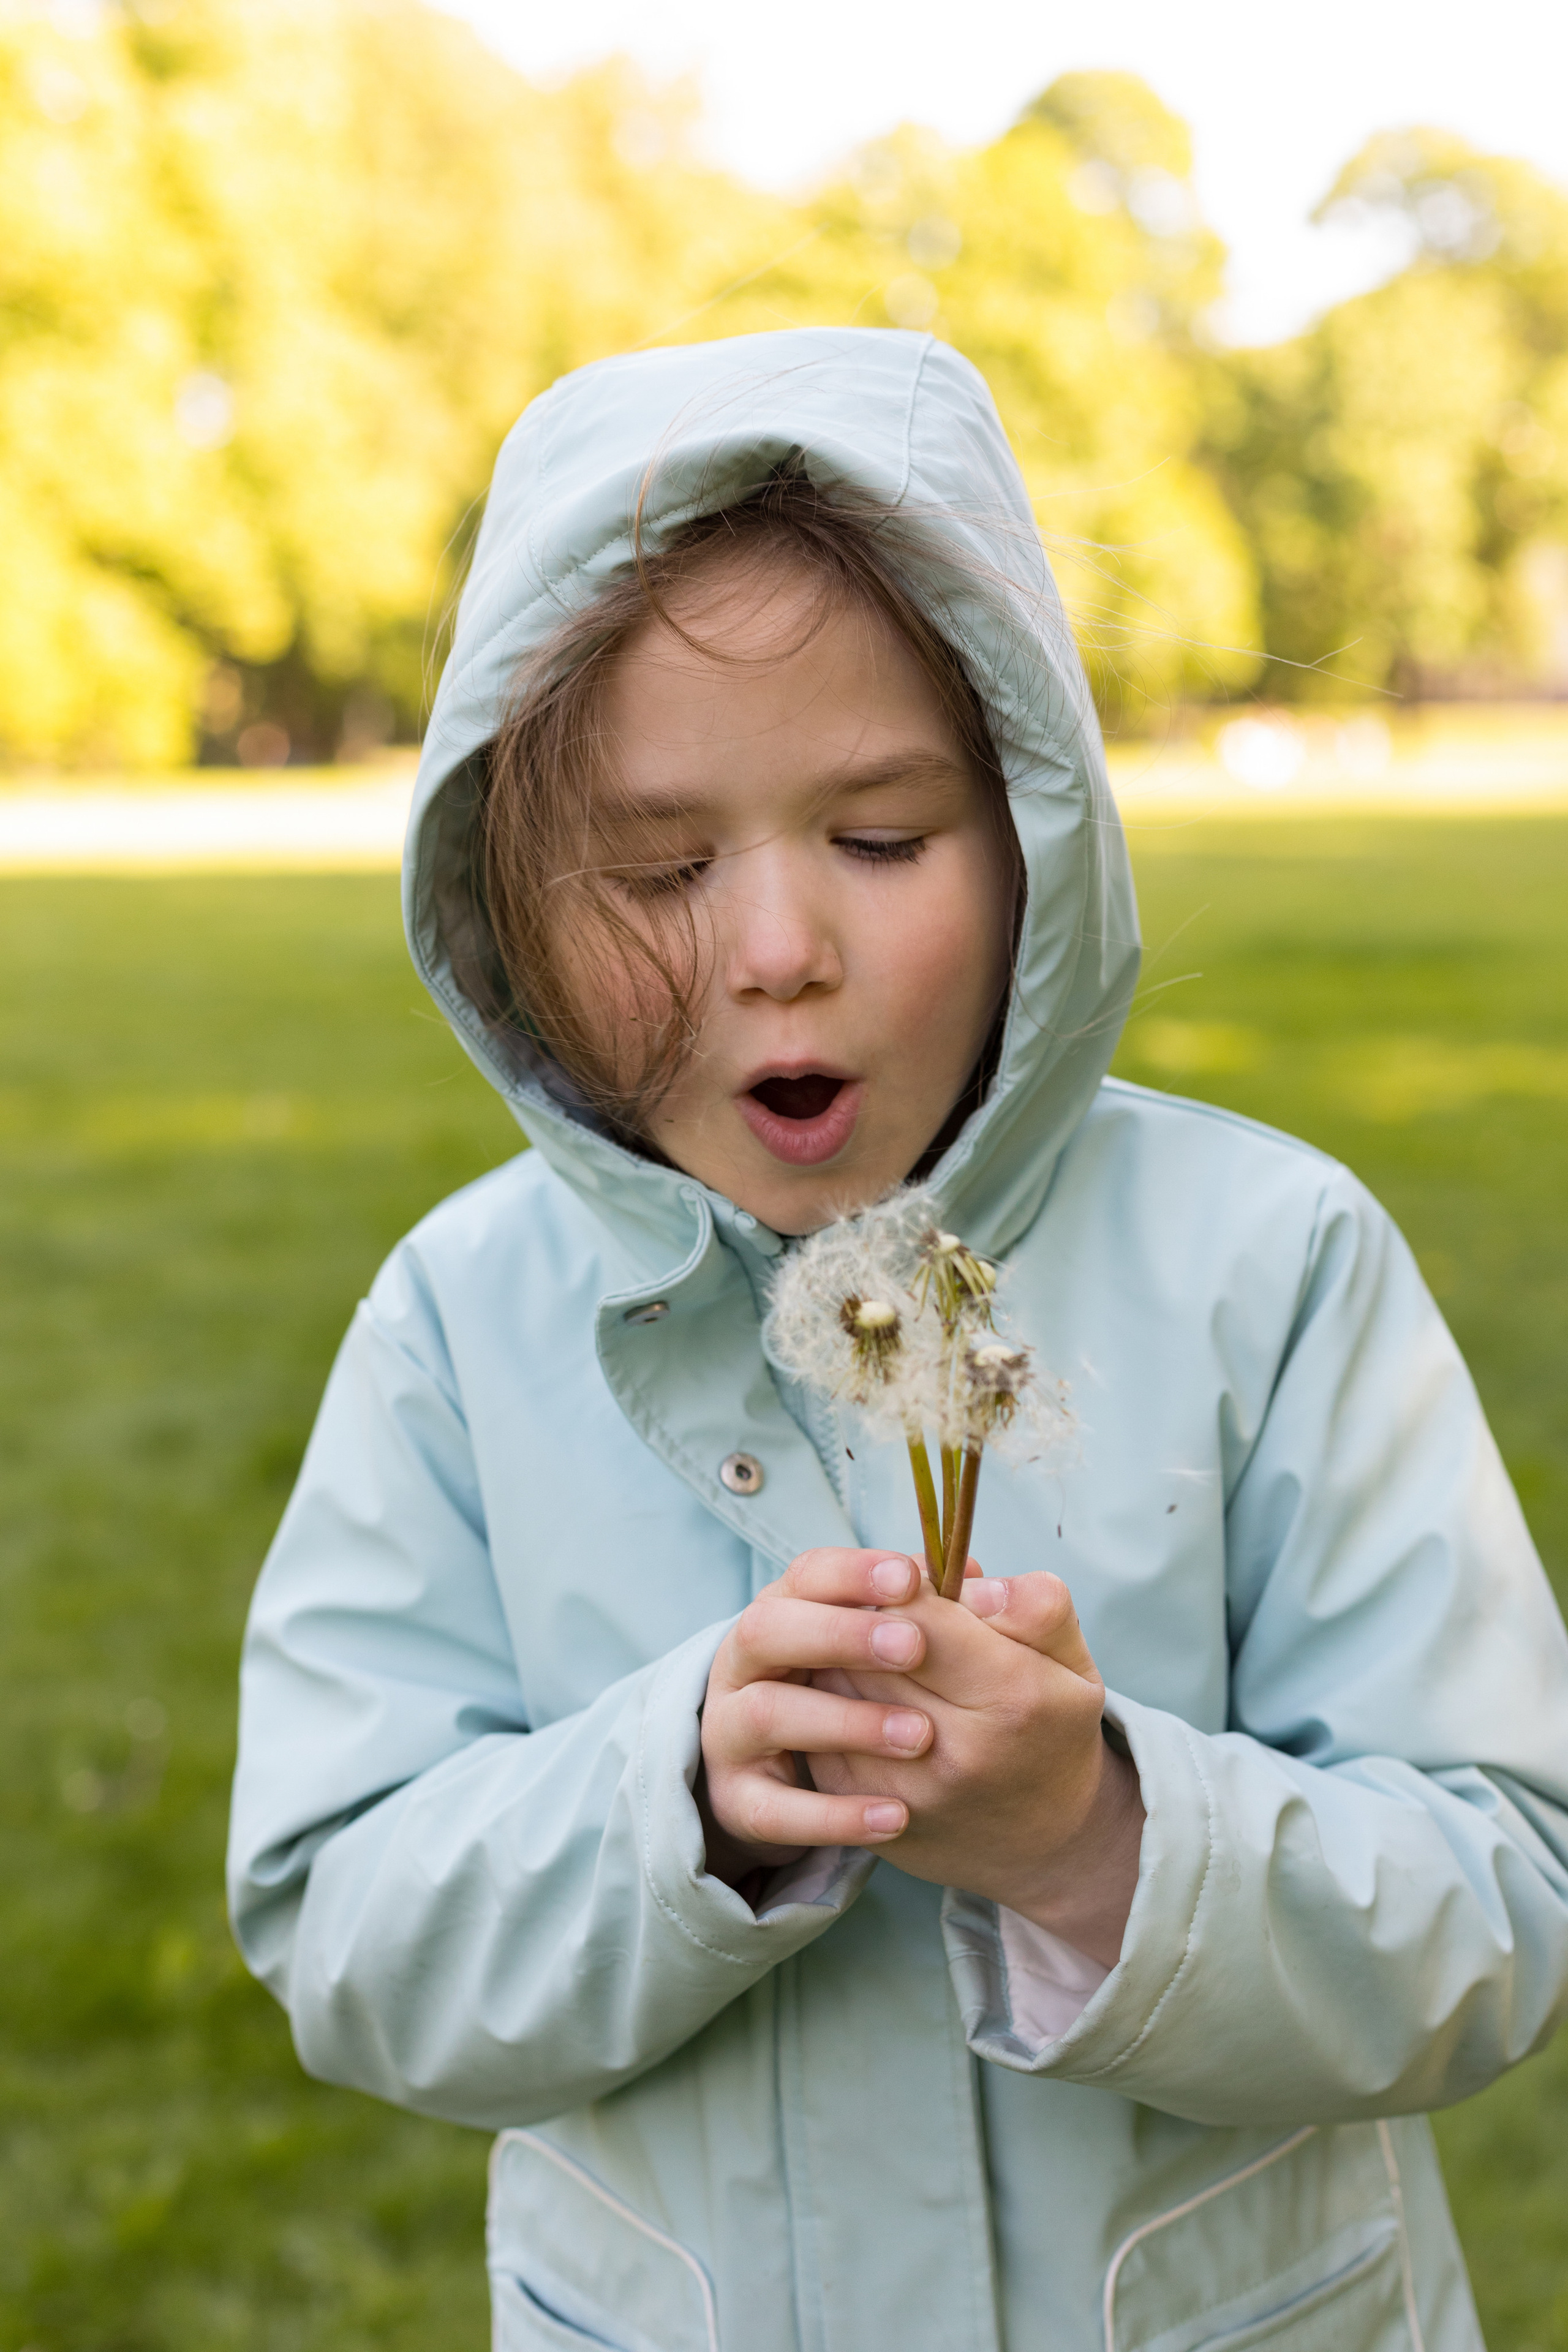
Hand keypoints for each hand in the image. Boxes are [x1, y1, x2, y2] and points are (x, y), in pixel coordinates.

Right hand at [699, 1548, 933, 1884]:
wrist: (785, 1786)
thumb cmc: (851, 1692)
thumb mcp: (880, 1645)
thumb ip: (927, 1611)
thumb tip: (980, 1580)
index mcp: (782, 1612)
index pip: (804, 1575)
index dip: (853, 1572)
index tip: (909, 1578)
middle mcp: (743, 1665)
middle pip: (766, 1630)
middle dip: (839, 1635)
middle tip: (913, 1646)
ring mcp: (731, 1733)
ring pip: (766, 1714)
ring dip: (844, 1721)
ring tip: (920, 1736)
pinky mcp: (739, 1801)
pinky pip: (774, 1811)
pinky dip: (833, 1816)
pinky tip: (896, 1817)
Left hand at [810, 1567, 1143, 1967]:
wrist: (1047, 1844)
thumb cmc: (1054, 1732)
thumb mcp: (1073, 1664)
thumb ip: (1034, 1605)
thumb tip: (965, 1581)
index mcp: (1012, 1697)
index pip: (918, 1614)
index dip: (905, 1587)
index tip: (914, 1585)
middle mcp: (954, 1750)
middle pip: (867, 1648)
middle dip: (869, 1621)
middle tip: (888, 1618)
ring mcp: (904, 1790)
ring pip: (833, 1687)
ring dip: (843, 1660)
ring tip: (872, 1657)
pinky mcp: (864, 1814)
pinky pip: (819, 1735)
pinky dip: (830, 1707)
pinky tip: (859, 1700)